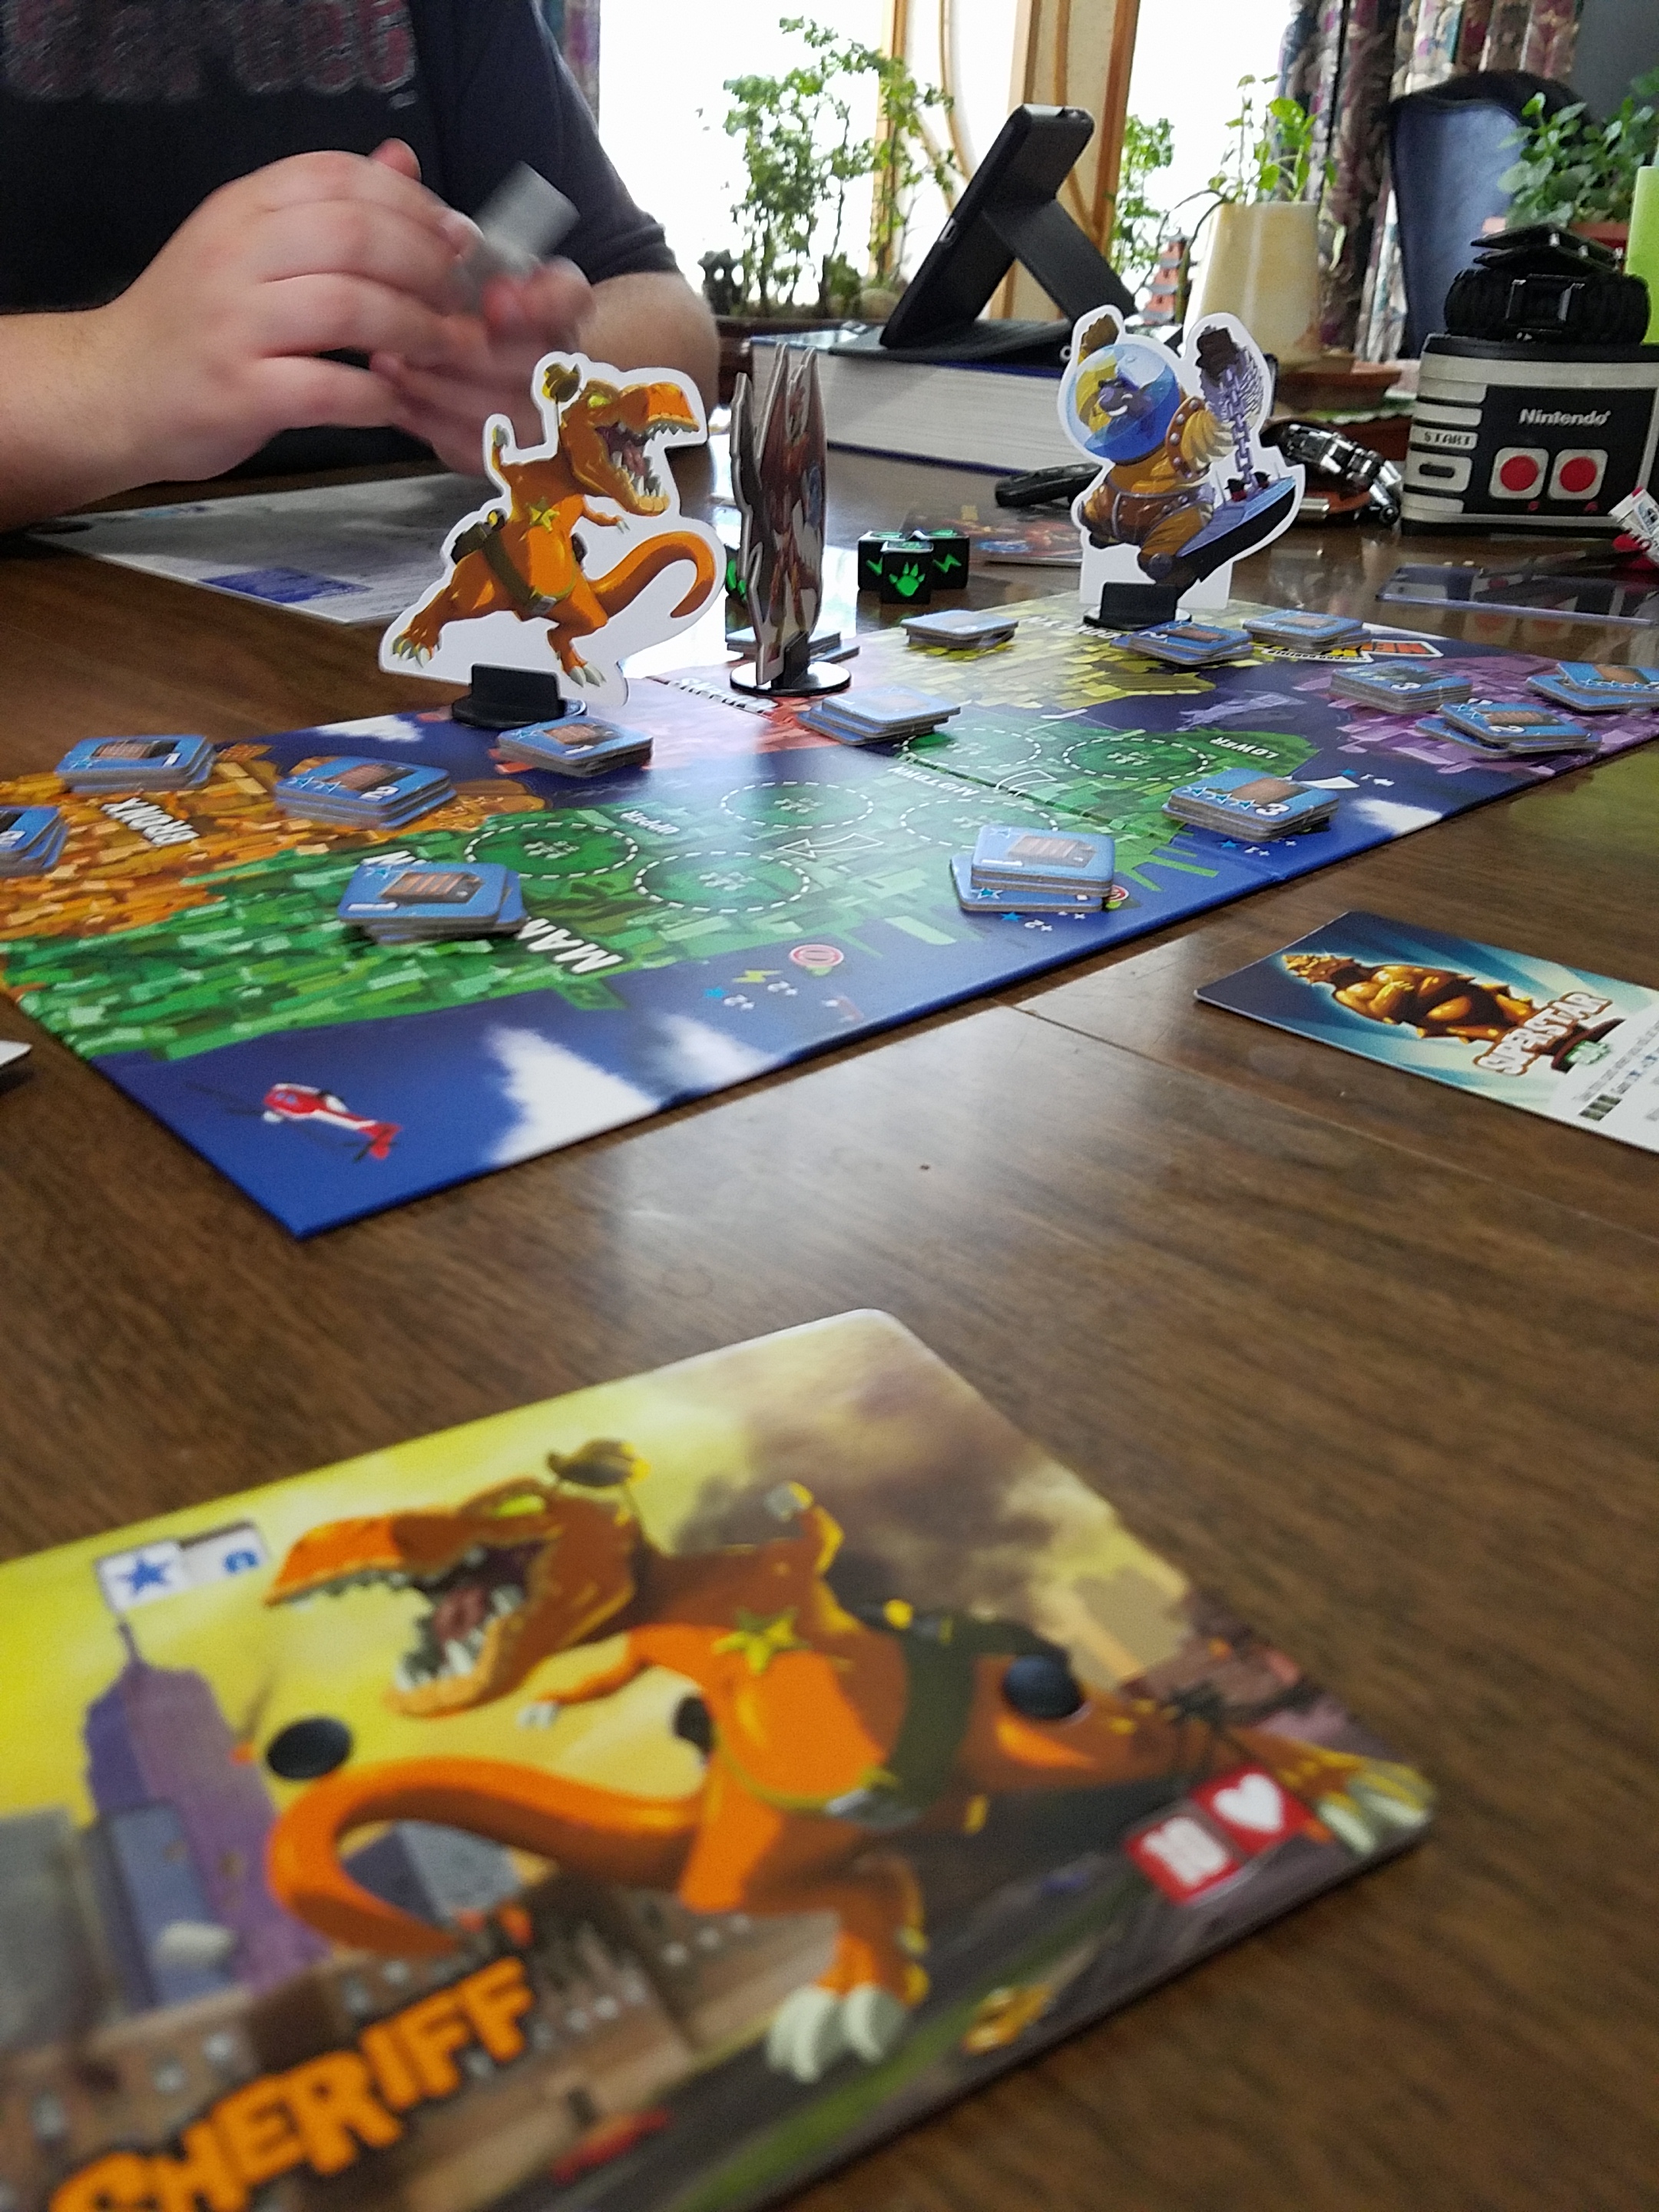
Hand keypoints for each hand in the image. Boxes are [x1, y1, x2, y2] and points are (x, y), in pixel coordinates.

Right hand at [88, 142, 471, 483]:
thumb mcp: (251, 244)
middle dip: (425, 266)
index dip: (412, 203)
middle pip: (354, 235)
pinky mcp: (238, 392)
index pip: (338, 176)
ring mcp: (234, 324)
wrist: (111, 388)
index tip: (453, 238)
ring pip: (348, 306)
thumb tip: (403, 161)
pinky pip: (327, 389)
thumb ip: (324, 206)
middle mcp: (236, 256)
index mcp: (243, 210)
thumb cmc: (196, 322)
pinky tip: (393, 400)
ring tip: (443, 349)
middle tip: (459, 299)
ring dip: (414, 330)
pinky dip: (375, 396)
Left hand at [360, 141, 592, 470]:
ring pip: (503, 411)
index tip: (499, 297)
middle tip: (408, 332)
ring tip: (386, 361)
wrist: (481, 378)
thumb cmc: (458, 312)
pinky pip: (477, 447)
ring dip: (441, 386)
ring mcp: (538, 417)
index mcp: (555, 309)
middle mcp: (558, 363)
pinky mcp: (509, 457)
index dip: (543, 302)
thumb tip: (395, 158)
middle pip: (532, 363)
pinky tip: (395, 398)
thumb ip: (422, 214)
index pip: (572, 301)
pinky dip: (432, 422)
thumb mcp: (447, 258)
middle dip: (467, 349)